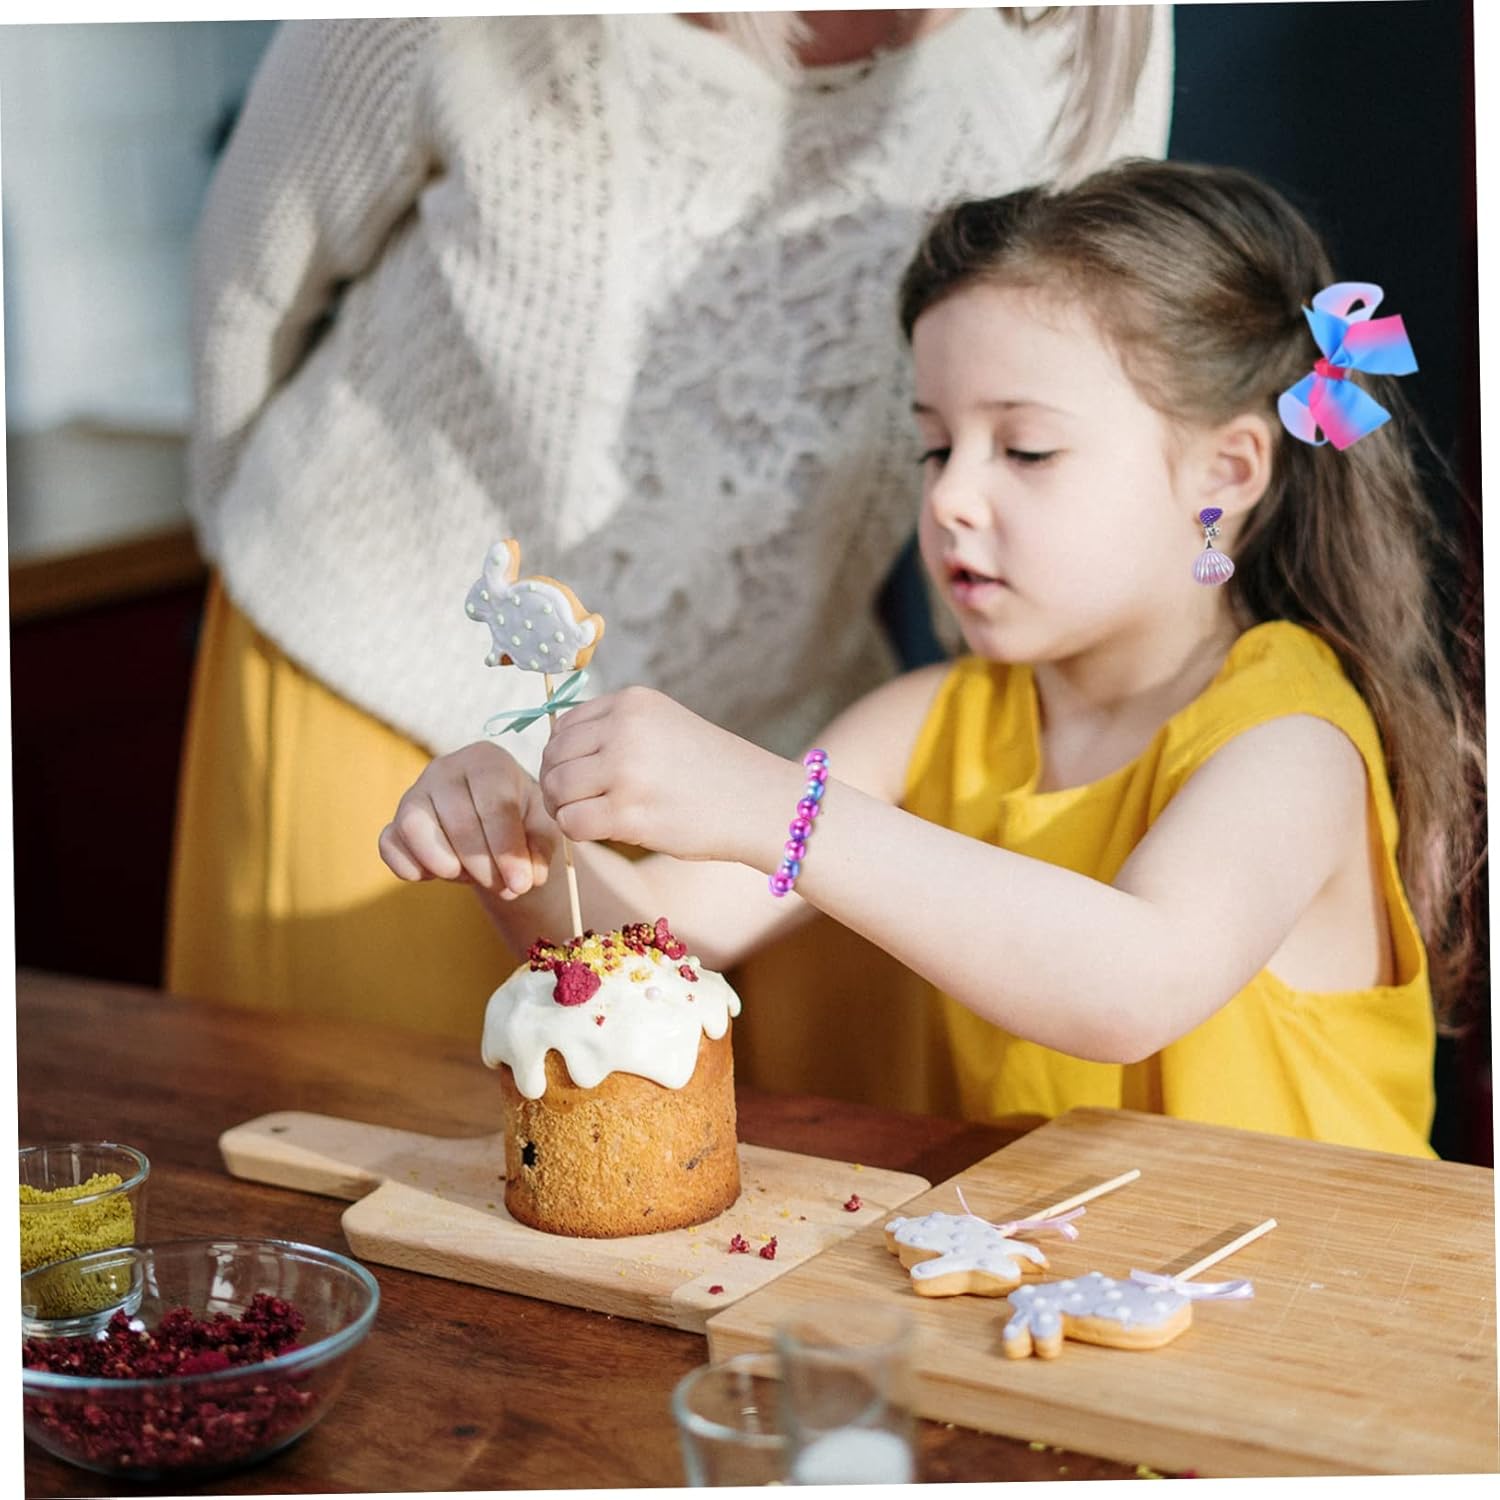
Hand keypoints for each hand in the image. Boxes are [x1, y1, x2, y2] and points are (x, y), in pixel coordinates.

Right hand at [379, 741, 556, 899]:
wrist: (493, 826)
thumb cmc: (521, 820)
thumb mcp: (541, 829)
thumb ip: (540, 848)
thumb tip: (529, 876)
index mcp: (486, 760)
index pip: (494, 803)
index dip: (507, 848)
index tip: (521, 884)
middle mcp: (445, 769)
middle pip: (458, 820)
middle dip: (483, 865)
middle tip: (503, 888)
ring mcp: (414, 794)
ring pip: (414, 827)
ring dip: (444, 864)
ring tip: (469, 876)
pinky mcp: (394, 823)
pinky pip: (389, 845)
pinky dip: (409, 867)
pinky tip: (435, 875)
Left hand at [538, 687, 789, 864]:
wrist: (760, 802)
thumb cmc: (713, 772)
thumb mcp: (665, 727)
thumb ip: (617, 730)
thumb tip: (557, 753)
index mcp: (633, 702)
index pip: (564, 725)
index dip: (562, 755)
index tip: (578, 777)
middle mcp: (624, 728)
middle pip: (554, 756)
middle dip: (558, 784)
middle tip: (576, 804)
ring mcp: (625, 769)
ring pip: (558, 789)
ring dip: (565, 809)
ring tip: (590, 817)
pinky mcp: (628, 811)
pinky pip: (572, 822)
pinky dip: (577, 831)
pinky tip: (602, 832)